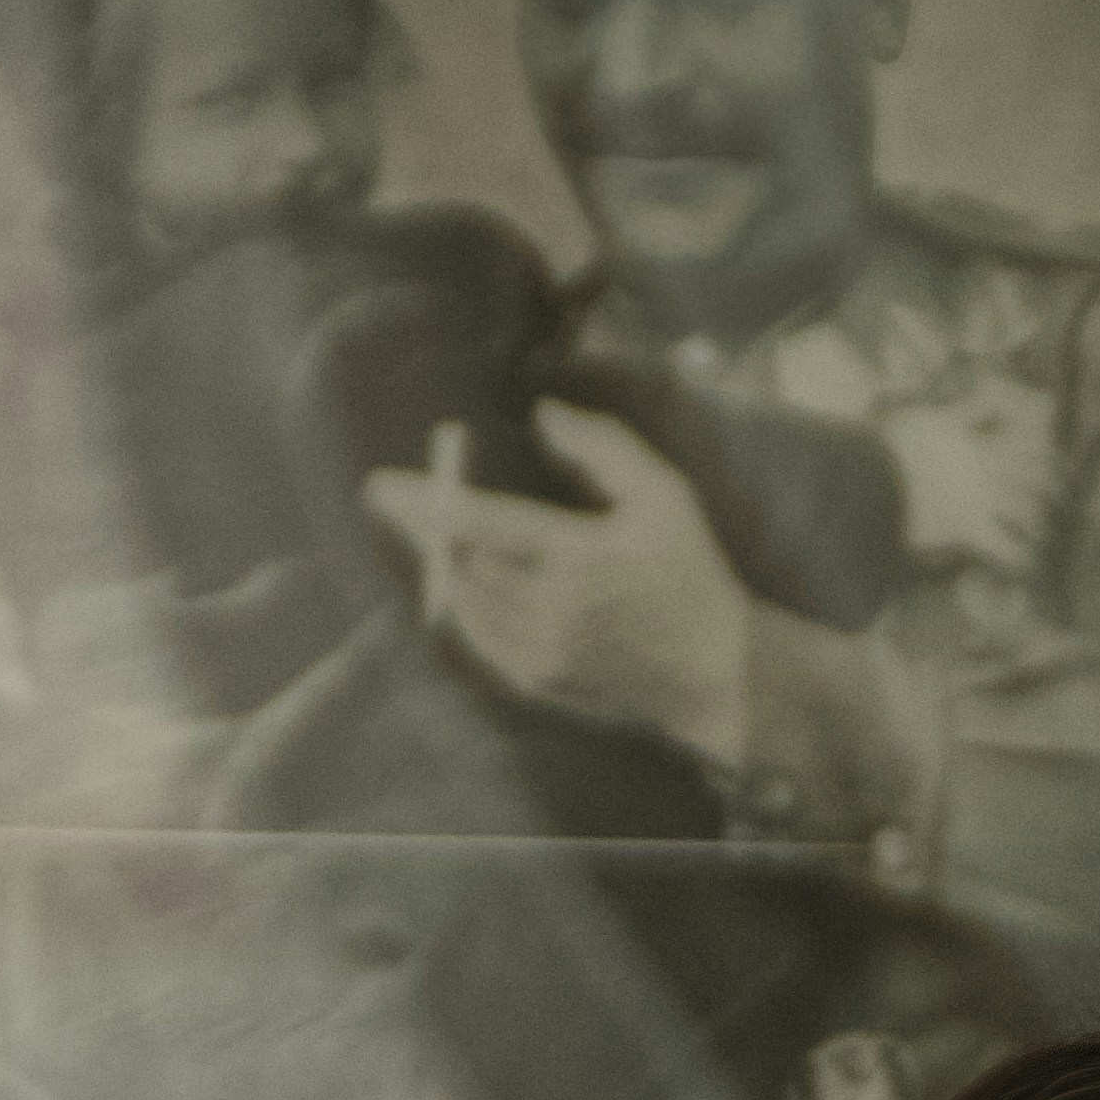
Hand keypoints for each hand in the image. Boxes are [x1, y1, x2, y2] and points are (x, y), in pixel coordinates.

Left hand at [363, 405, 753, 765]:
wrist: (717, 678)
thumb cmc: (693, 577)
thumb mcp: (664, 496)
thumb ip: (602, 447)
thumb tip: (542, 414)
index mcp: (576, 558)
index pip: (481, 525)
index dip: (426, 503)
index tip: (381, 485)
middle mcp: (550, 611)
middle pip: (459, 564)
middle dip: (424, 531)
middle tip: (398, 503)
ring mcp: (541, 654)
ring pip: (463, 603)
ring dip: (441, 567)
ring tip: (431, 539)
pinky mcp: (540, 684)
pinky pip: (478, 641)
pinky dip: (460, 608)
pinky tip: (463, 586)